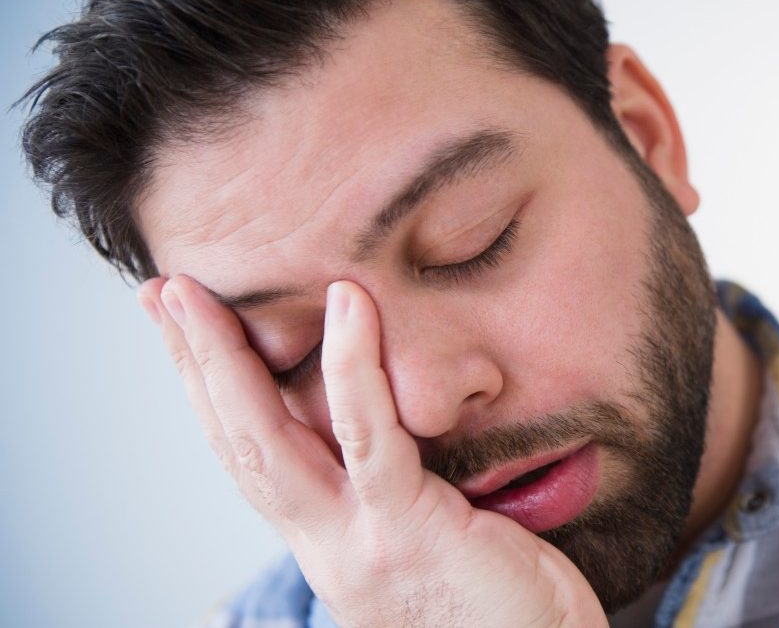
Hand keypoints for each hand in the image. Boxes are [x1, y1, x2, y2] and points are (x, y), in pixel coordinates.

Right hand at [138, 275, 605, 627]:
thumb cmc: (508, 610)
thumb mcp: (435, 542)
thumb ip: (404, 493)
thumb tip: (401, 433)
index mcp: (331, 544)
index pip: (253, 459)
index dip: (210, 396)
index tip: (182, 332)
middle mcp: (328, 547)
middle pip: (238, 444)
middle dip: (191, 367)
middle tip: (159, 293)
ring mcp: (359, 542)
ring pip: (271, 440)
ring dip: (223, 361)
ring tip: (194, 295)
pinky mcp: (408, 530)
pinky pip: (372, 438)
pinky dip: (352, 367)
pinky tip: (346, 303)